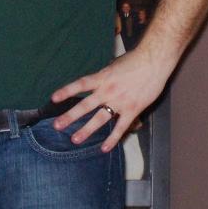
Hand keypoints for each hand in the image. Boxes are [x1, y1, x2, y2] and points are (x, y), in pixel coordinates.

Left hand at [50, 45, 172, 152]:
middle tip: (57, 125)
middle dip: (70, 116)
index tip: (53, 98)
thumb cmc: (135, 60)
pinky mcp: (132, 109)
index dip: (66, 91)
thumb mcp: (115, 65)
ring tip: (74, 139)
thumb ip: (105, 76)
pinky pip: (120, 127)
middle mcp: (108, 90)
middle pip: (85, 105)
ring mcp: (119, 101)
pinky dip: (113, 139)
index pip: (80, 84)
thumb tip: (98, 82)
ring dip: (86, 130)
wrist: (154, 61)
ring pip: (100, 119)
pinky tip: (104, 148)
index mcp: (102, 77)